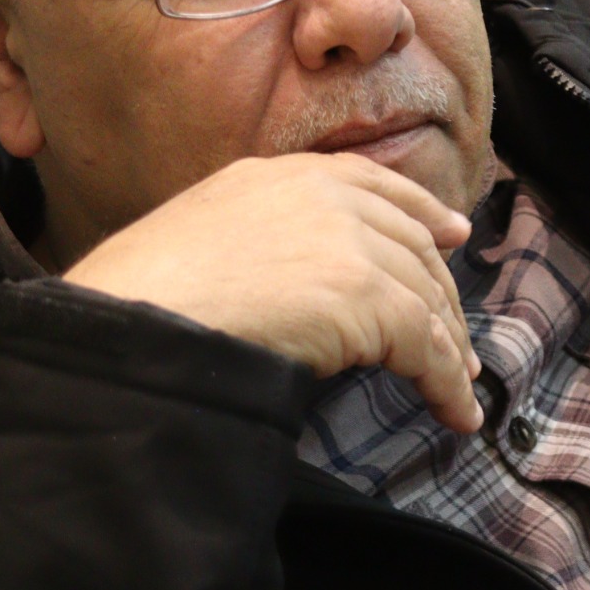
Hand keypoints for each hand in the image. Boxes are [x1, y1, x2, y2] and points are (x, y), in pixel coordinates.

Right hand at [64, 153, 484, 431]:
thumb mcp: (204, 238)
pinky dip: (445, 384)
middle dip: (441, 291)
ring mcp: (346, 240)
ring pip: (424, 295)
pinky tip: (453, 413)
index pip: (371, 182)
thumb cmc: (144, 294)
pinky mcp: (363, 292)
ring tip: (457, 387)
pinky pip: (425, 345)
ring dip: (448, 346)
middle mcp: (322, 195)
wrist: (132, 317)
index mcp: (281, 175)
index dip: (421, 210)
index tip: (453, 233)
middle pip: (411, 241)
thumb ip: (261, 240)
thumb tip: (294, 285)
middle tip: (457, 335)